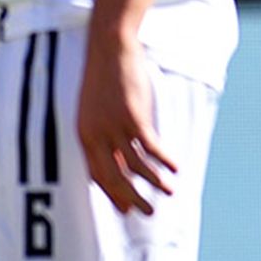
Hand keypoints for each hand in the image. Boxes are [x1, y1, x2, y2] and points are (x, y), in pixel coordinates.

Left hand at [77, 38, 176, 215]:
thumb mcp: (97, 109)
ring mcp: (114, 126)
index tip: (125, 208)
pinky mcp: (133, 116)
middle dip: (132, 199)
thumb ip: (105, 134)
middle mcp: (96, 135)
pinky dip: (164, 160)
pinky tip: (176, 167)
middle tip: (148, 213)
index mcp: (84, 135)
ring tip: (170, 192)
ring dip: (155, 182)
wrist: (109, 47)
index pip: (97, 176)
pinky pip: (150, 146)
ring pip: (136, 166)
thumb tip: (121, 160)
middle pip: (114, 178)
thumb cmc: (104, 77)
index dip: (112, 195)